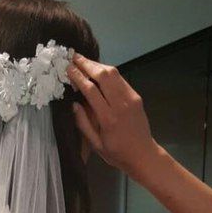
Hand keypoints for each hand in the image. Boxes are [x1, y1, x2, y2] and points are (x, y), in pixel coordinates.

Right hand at [67, 54, 157, 176]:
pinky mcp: (136, 96)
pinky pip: (121, 79)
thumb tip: (73, 104)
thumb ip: (83, 123)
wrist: (143, 155)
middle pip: (103, 76)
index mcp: (108, 118)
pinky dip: (108, 72)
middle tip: (74, 57)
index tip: (68, 68)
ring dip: (98, 65)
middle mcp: (120, 104)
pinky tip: (99, 71)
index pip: (91, 90)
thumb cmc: (116, 153)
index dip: (78, 77)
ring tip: (84, 61)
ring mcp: (130, 98)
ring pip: (113, 73)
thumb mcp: (96, 144)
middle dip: (87, 64)